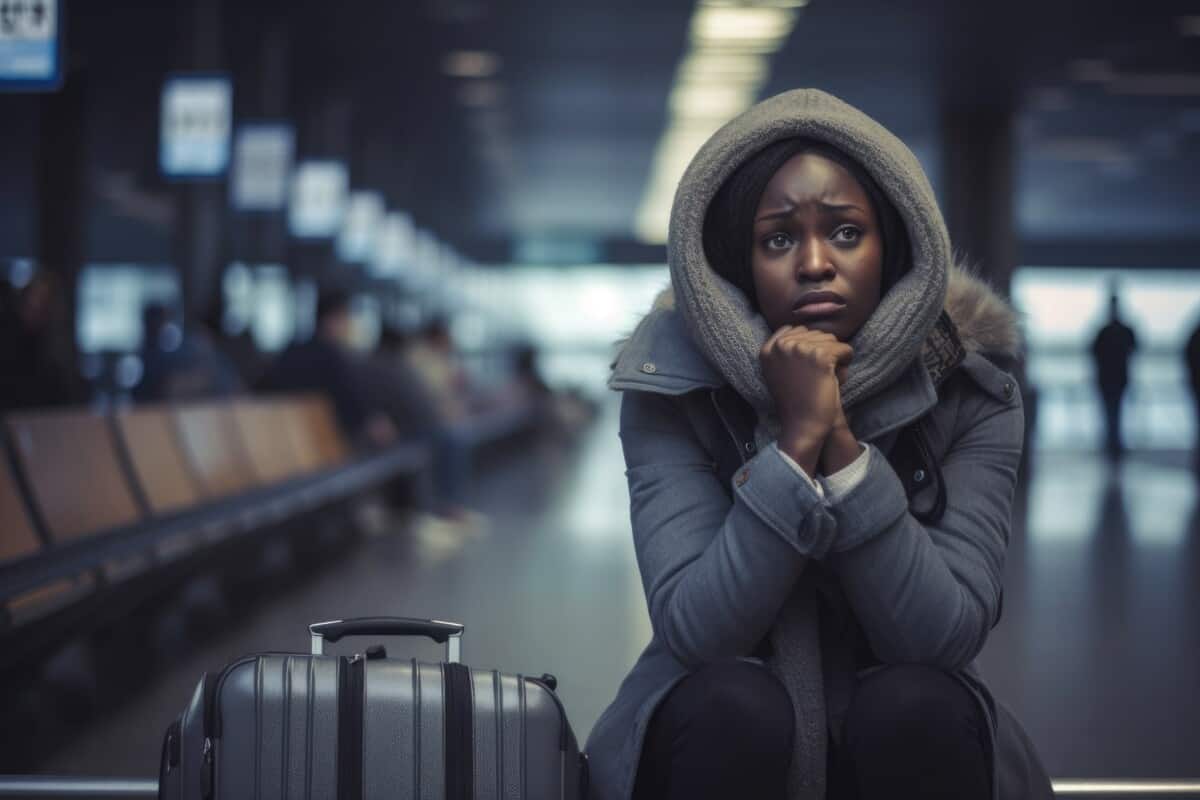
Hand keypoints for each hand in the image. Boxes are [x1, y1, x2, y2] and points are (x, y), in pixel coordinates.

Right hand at [759, 325, 852, 463]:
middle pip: (814, 333)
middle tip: (817, 375)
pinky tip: (836, 377)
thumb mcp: (780, 371)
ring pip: (831, 339)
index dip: (808, 345)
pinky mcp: (820, 356)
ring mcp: (800, 349)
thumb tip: (805, 327)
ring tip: (825, 377)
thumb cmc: (796, 400)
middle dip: (822, 351)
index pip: (795, 329)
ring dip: (835, 356)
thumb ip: (786, 349)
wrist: (803, 425)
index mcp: (768, 349)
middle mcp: (781, 345)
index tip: (807, 366)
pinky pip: (844, 349)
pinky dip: (846, 362)